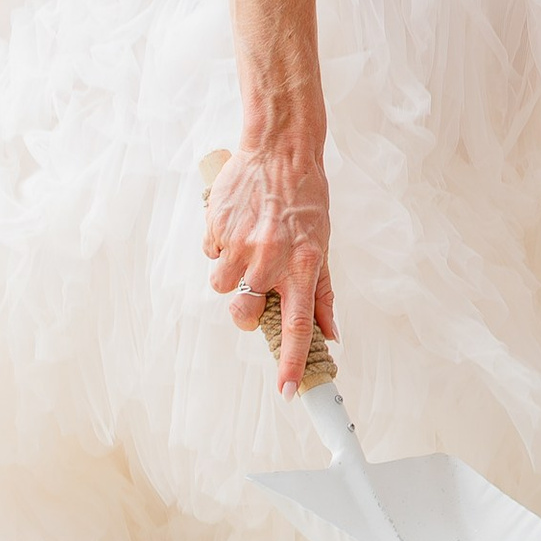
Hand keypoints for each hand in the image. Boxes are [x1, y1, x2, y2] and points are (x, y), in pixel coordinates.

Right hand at [202, 132, 336, 388]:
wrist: (280, 150)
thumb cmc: (305, 200)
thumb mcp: (323, 245)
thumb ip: (323, 293)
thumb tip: (331, 334)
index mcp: (303, 266)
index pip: (297, 326)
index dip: (290, 362)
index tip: (287, 391)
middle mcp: (271, 259)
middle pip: (243, 314)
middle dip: (244, 312)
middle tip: (254, 288)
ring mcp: (241, 244)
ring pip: (220, 287)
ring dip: (229, 275)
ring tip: (246, 247)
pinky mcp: (217, 228)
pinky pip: (210, 253)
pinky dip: (219, 246)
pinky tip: (235, 226)